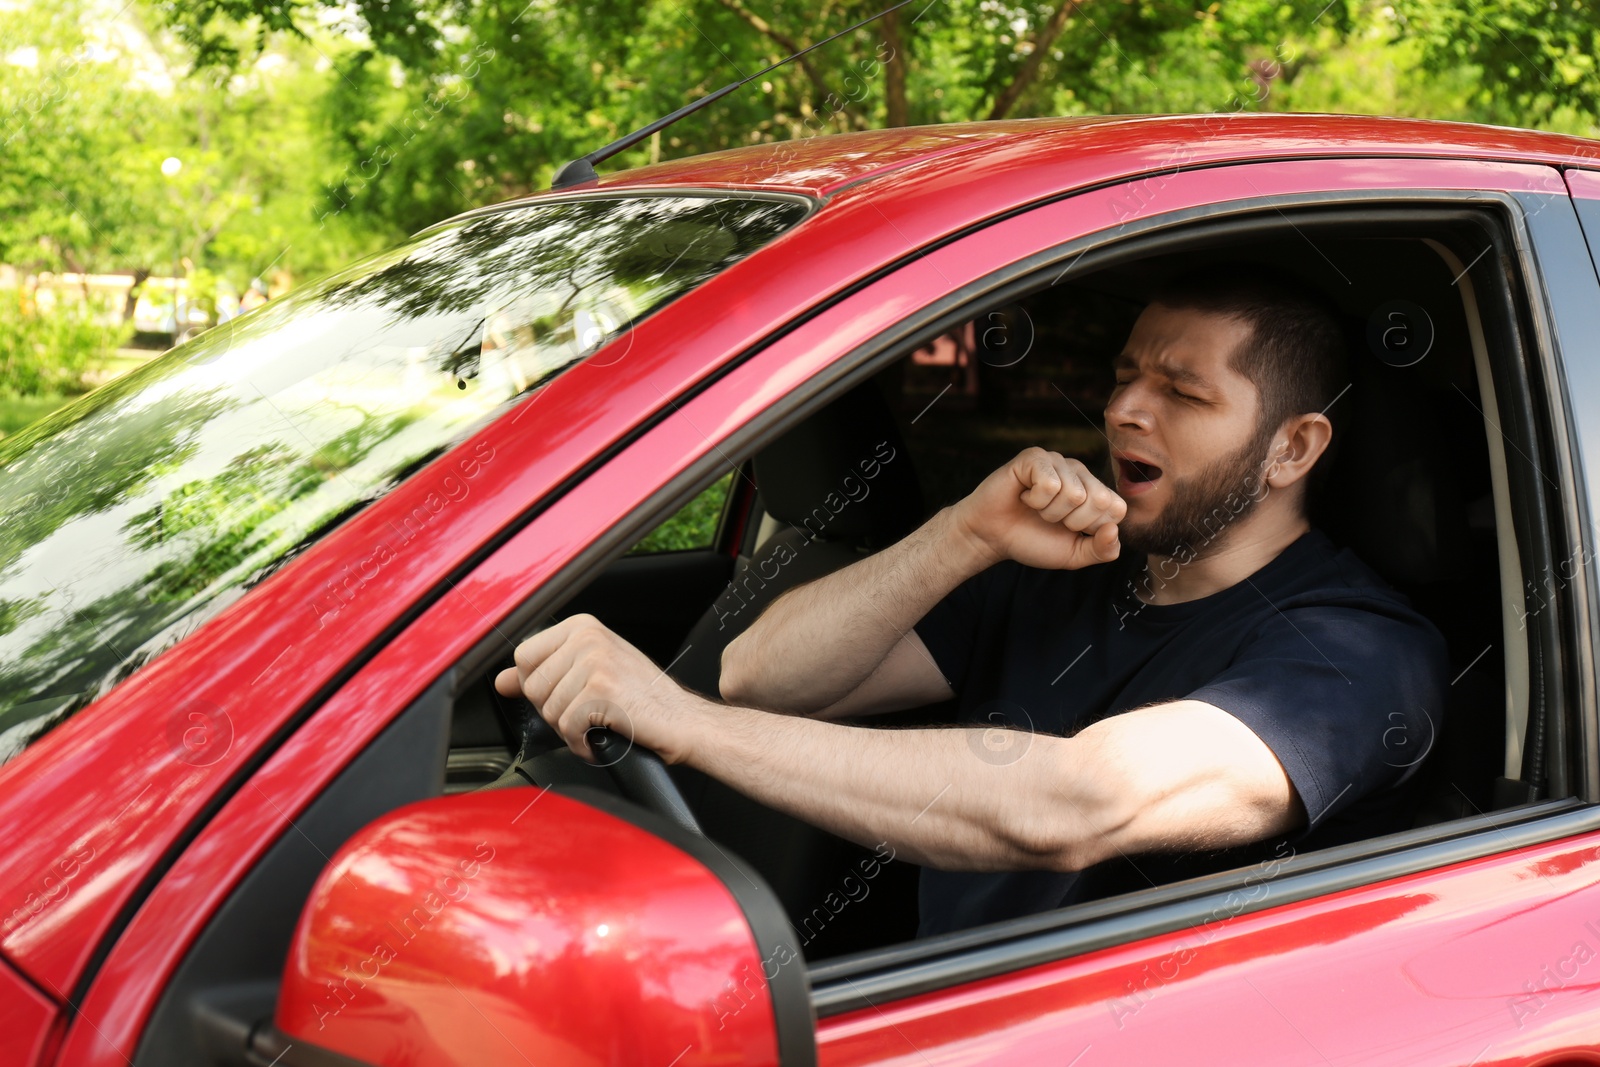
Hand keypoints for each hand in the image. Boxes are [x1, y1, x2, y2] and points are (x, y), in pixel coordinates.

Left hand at [493, 614, 707, 763]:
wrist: (682, 720)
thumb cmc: (642, 698)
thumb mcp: (590, 673)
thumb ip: (544, 673)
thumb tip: (501, 681)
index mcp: (581, 627)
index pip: (523, 657)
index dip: (539, 687)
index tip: (567, 694)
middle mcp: (587, 637)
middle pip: (532, 686)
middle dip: (555, 711)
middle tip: (588, 712)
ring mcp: (594, 661)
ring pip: (548, 710)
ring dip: (569, 729)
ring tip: (597, 724)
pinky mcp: (601, 690)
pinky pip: (566, 727)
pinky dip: (580, 744)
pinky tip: (598, 739)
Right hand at [951, 447, 1124, 569]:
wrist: (991, 537)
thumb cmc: (1032, 540)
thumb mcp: (1073, 555)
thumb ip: (1102, 550)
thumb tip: (1113, 530)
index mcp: (1093, 491)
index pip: (1117, 508)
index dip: (1092, 528)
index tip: (1069, 529)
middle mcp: (1080, 472)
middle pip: (1099, 499)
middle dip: (1072, 521)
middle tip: (1051, 518)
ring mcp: (1057, 461)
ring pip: (1074, 494)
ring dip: (1049, 512)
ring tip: (1036, 507)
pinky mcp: (1035, 457)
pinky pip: (1050, 483)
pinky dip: (1035, 500)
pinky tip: (1024, 496)